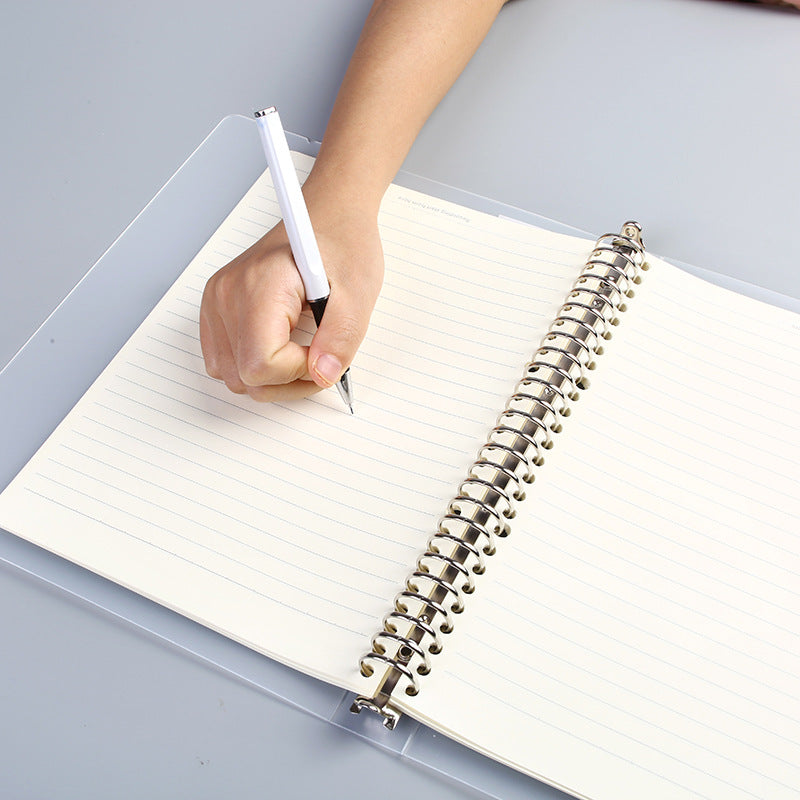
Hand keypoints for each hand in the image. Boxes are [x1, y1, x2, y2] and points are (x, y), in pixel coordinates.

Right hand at [199, 195, 383, 401]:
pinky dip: (255, 365)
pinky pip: (225, 362)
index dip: (299, 371)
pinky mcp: (216, 309)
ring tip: (302, 350)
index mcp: (260, 285)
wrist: (329, 214)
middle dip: (288, 380)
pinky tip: (282, 346)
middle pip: (244, 378)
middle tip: (319, 355)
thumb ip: (341, 340)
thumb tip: (323, 376)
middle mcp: (227, 294)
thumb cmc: (343, 243)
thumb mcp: (358, 294)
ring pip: (233, 376)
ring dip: (272, 378)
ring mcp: (217, 302)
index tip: (323, 351)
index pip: (261, 364)